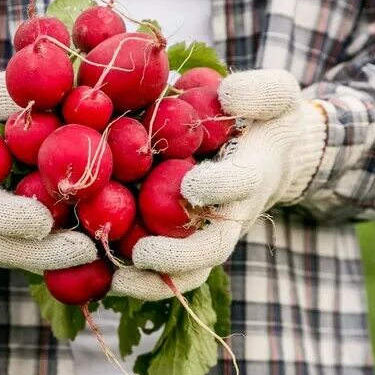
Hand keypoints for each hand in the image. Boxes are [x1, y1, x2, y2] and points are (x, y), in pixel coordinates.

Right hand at [0, 72, 96, 271]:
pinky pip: (30, 257)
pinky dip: (60, 258)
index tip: (45, 221)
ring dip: (61, 261)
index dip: (13, 217)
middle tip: (89, 250)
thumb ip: (11, 95)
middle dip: (49, 253)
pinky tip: (96, 252)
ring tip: (102, 255)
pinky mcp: (1, 246)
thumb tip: (62, 86)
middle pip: (8, 248)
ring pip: (23, 260)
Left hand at [116, 70, 327, 285]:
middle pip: (210, 248)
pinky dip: (137, 279)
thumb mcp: (275, 96)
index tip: (191, 185)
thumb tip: (227, 94)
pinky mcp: (186, 243)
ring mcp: (208, 234)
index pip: (239, 185)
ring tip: (115, 282)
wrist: (268, 155)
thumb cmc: (265, 120)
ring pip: (187, 271)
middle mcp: (230, 214)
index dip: (219, 187)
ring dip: (152, 282)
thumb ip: (260, 91)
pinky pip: (165, 272)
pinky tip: (99, 278)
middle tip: (145, 254)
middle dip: (179, 254)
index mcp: (250, 174)